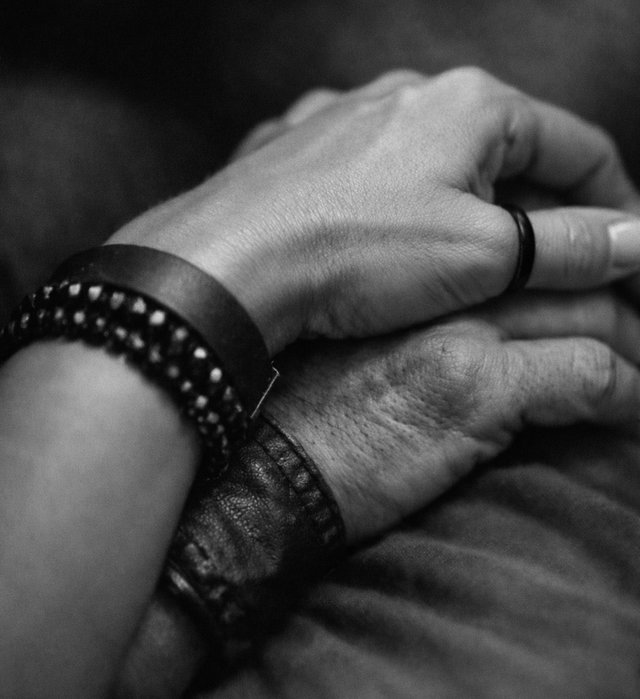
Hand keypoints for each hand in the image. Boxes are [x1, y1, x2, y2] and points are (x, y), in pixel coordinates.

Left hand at [110, 68, 639, 353]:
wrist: (231, 261)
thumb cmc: (356, 251)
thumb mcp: (481, 256)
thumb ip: (566, 245)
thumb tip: (631, 242)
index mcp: (470, 105)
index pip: (577, 147)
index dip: (612, 204)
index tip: (620, 252)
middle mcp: (407, 95)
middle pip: (505, 154)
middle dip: (535, 212)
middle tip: (549, 273)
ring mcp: (346, 119)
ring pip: (432, 166)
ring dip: (464, 213)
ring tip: (469, 269)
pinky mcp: (300, 151)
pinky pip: (371, 178)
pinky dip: (397, 211)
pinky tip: (390, 249)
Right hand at [267, 289, 639, 541]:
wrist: (269, 461)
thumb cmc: (303, 407)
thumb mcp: (359, 344)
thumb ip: (416, 315)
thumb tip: (469, 324)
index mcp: (414, 263)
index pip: (524, 236)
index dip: (570, 259)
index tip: (595, 281)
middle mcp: (441, 282)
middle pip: (567, 271)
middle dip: (618, 295)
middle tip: (632, 324)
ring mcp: (462, 328)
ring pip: (592, 312)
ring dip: (631, 343)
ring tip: (638, 365)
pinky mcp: (477, 386)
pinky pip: (590, 373)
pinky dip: (625, 393)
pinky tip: (626, 409)